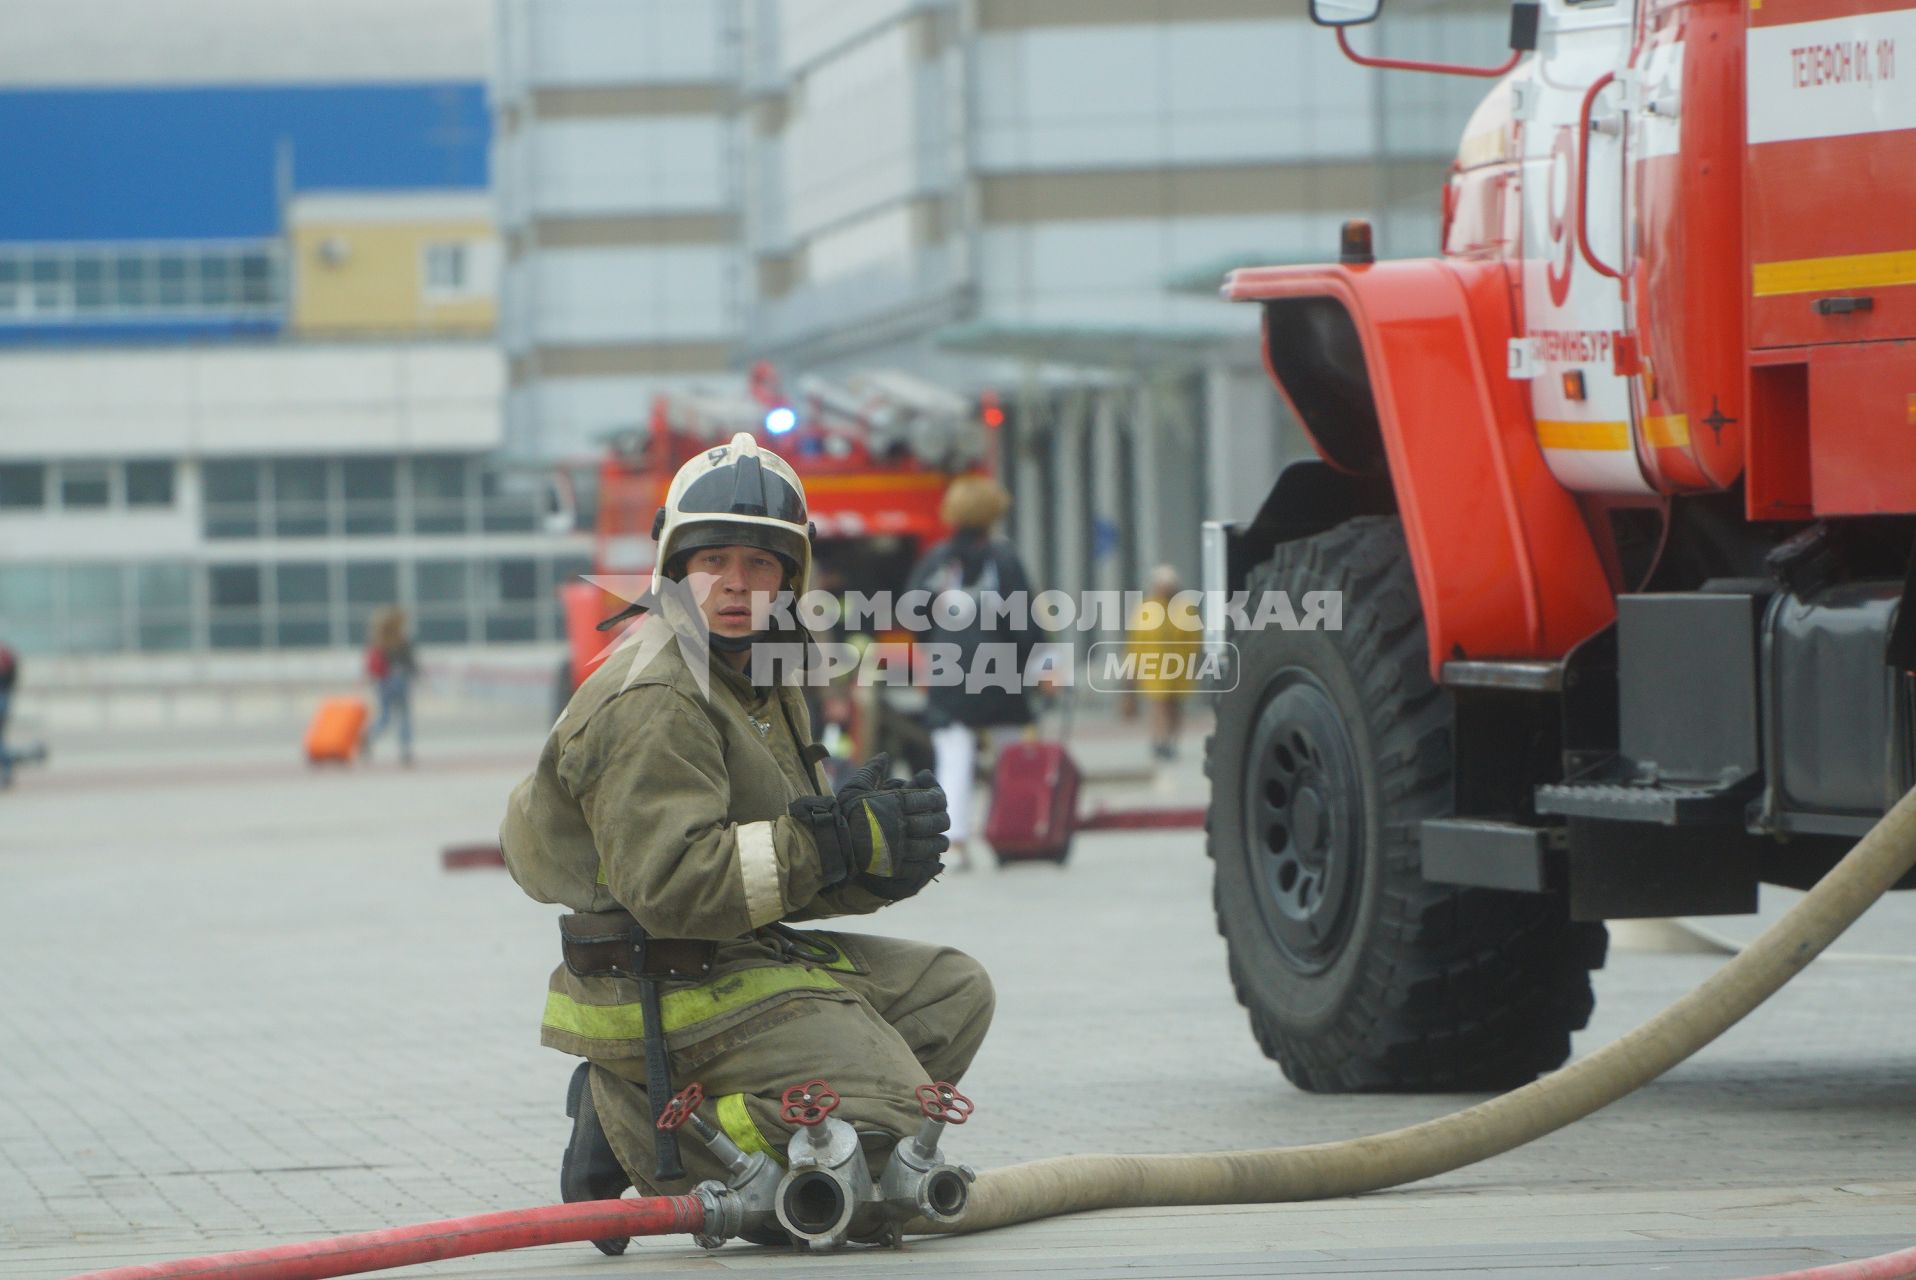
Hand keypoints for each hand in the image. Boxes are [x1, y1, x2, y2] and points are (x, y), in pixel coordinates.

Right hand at [789, 754, 949, 900]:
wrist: (831, 845)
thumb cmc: (842, 814)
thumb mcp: (855, 787)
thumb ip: (872, 770)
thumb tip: (884, 755)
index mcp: (895, 803)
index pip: (931, 798)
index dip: (939, 798)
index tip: (938, 799)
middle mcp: (901, 824)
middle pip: (936, 821)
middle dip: (942, 819)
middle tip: (942, 820)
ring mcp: (901, 847)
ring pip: (933, 844)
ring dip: (939, 841)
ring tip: (939, 840)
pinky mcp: (898, 867)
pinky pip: (923, 864)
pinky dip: (931, 860)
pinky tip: (931, 858)